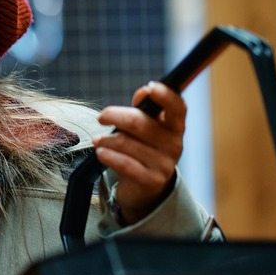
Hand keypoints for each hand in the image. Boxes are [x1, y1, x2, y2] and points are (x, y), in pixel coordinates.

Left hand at [94, 82, 186, 224]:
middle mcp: (174, 145)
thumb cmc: (143, 148)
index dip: (167, 96)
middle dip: (114, 116)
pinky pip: (123, 163)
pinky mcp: (151, 181)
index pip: (177, 108)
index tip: (152, 87)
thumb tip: (144, 93)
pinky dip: (107, 155)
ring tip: (98, 141)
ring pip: (126, 143)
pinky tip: (101, 152)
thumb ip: (144, 108)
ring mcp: (165, 165)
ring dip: (106, 140)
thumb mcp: (146, 127)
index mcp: (175, 127)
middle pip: (139, 122)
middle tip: (101, 117)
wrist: (146, 187)